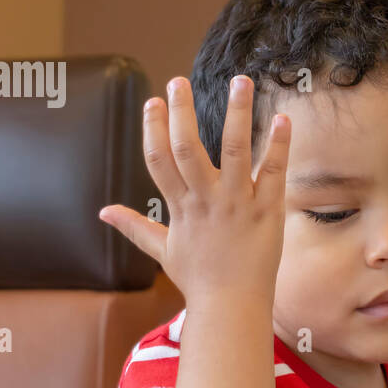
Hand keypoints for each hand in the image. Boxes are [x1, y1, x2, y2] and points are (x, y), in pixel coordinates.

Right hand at [97, 75, 289, 305]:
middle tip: (179, 79)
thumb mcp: (162, 251)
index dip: (154, 129)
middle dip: (183, 112)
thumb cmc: (199, 281)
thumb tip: (103, 213)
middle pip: (188, 148)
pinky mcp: (267, 211)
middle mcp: (206, 201)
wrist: (231, 307)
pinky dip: (278, 145)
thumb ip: (135, 227)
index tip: (153, 101)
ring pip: (234, 150)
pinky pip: (273, 172)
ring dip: (238, 113)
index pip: (159, 160)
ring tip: (241, 81)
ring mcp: (237, 204)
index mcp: (180, 207)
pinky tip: (283, 118)